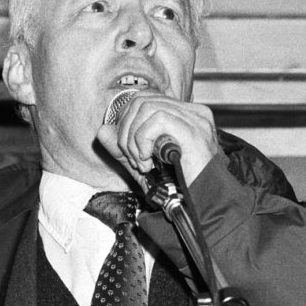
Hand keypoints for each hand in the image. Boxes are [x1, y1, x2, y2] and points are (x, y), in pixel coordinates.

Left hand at [95, 93, 219, 187]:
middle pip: (142, 101)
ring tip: (142, 163)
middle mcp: (193, 112)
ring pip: (146, 108)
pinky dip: (143, 140)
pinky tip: (148, 161)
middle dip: (126, 132)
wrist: (203, 206)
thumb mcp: (143, 165)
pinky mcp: (193, 130)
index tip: (128, 150)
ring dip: (133, 139)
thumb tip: (102, 130)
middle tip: (134, 160)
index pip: (145, 99)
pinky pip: (156, 119)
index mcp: (185, 116)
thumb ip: (123, 148)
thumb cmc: (180, 189)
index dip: (126, 121)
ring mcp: (196, 119)